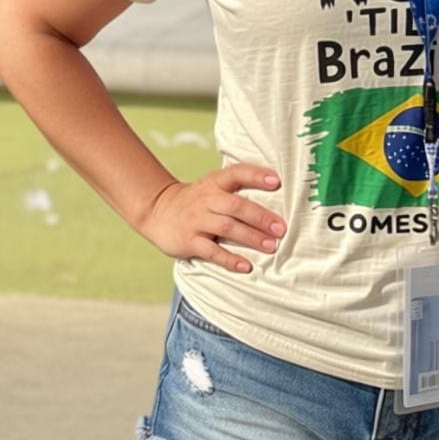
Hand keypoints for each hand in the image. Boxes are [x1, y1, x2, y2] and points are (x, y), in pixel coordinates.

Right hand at [139, 165, 285, 272]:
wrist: (158, 211)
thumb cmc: (197, 200)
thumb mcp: (212, 185)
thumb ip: (236, 187)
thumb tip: (275, 190)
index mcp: (215, 182)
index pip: (237, 173)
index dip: (256, 176)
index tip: (277, 181)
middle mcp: (206, 199)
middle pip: (236, 206)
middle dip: (260, 217)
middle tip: (281, 228)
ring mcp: (197, 220)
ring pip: (227, 228)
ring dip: (251, 237)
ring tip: (271, 246)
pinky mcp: (189, 241)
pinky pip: (212, 251)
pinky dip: (230, 259)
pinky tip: (246, 266)